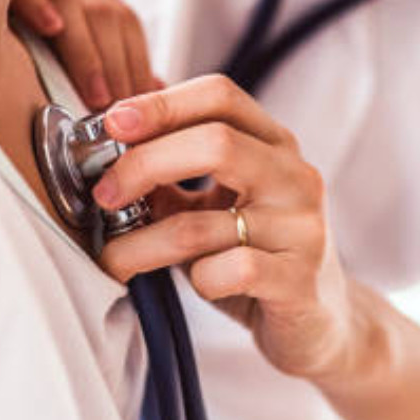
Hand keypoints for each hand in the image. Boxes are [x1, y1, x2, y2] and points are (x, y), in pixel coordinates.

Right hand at [13, 0, 161, 108]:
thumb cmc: (11, 9)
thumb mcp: (61, 23)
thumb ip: (104, 53)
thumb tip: (151, 88)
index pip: (124, 21)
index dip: (136, 64)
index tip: (140, 107)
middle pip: (103, 13)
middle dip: (117, 66)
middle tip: (121, 113)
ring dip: (87, 52)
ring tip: (97, 95)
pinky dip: (37, 2)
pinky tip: (50, 27)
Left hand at [92, 75, 367, 383]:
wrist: (319, 324)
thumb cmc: (251, 256)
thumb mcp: (208, 208)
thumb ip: (166, 177)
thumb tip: (100, 146)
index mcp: (273, 145)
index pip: (219, 96)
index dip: (161, 104)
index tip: (111, 124)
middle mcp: (295, 176)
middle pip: (215, 143)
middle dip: (144, 164)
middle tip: (104, 194)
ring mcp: (302, 228)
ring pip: (204, 222)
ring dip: (142, 242)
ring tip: (112, 258)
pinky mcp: (299, 280)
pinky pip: (231, 270)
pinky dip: (199, 278)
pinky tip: (197, 284)